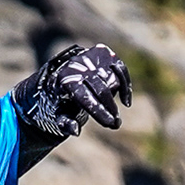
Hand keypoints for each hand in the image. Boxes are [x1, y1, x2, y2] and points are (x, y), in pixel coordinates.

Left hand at [16, 43, 131, 140]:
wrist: (60, 77)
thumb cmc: (61, 100)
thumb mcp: (59, 114)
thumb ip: (66, 123)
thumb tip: (75, 131)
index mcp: (64, 81)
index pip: (85, 97)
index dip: (100, 111)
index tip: (111, 124)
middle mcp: (77, 66)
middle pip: (102, 89)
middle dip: (110, 108)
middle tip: (115, 124)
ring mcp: (90, 58)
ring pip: (113, 79)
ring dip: (114, 98)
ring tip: (112, 112)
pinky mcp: (102, 53)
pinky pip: (120, 68)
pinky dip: (125, 83)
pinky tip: (125, 101)